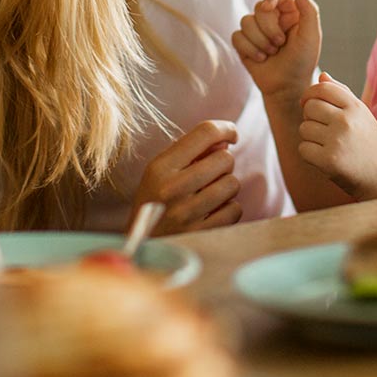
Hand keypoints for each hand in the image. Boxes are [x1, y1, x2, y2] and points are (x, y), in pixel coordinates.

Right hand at [132, 119, 242, 234]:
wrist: (141, 247)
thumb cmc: (155, 202)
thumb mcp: (161, 172)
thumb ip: (191, 152)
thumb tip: (226, 141)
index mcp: (160, 167)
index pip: (205, 133)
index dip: (225, 128)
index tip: (231, 135)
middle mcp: (172, 189)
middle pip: (225, 158)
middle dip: (223, 163)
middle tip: (210, 174)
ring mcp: (186, 214)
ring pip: (232, 183)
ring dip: (227, 187)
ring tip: (210, 194)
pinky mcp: (200, 234)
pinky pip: (234, 209)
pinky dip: (229, 209)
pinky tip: (213, 212)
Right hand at [231, 0, 321, 103]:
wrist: (287, 87)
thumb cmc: (302, 62)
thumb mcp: (311, 37)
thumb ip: (309, 11)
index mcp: (291, 12)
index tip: (269, 8)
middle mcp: (273, 18)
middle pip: (259, 7)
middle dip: (268, 28)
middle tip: (280, 44)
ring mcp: (257, 30)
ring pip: (245, 21)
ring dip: (259, 41)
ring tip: (271, 53)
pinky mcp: (244, 43)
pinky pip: (237, 36)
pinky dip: (249, 49)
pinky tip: (260, 59)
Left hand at [297, 73, 376, 200]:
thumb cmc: (369, 144)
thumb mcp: (362, 115)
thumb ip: (342, 94)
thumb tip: (322, 76)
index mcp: (356, 107)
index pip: (322, 88)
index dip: (309, 93)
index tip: (307, 103)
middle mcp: (346, 121)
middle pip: (309, 107)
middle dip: (310, 117)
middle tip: (322, 129)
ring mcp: (337, 141)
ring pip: (304, 128)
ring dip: (310, 137)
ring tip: (327, 145)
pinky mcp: (328, 161)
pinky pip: (303, 148)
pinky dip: (309, 154)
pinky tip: (324, 157)